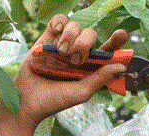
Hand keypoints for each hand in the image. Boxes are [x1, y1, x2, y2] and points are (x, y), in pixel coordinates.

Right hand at [0, 16, 127, 135]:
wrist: (27, 100)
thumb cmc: (55, 101)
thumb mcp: (81, 92)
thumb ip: (101, 78)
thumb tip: (121, 66)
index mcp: (91, 67)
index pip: (108, 50)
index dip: (117, 41)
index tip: (121, 35)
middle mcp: (79, 54)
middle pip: (91, 35)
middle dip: (85, 44)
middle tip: (75, 60)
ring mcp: (63, 45)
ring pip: (75, 26)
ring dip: (70, 37)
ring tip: (61, 53)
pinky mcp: (47, 39)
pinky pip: (59, 20)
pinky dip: (60, 22)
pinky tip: (57, 32)